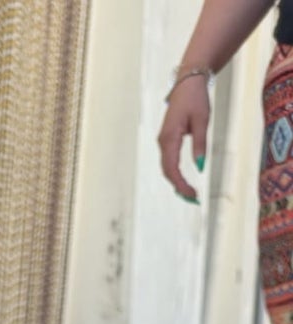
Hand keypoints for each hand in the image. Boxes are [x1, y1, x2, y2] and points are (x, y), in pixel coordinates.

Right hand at [158, 74, 210, 200]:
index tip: (193, 195)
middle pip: (167, 171)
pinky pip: (168, 161)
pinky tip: (183, 180)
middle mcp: (163, 141)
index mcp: (170, 137)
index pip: (172, 168)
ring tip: (189, 193)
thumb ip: (200, 144)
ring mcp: (163, 141)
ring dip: (176, 182)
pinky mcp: (167, 139)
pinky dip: (175, 173)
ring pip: (167, 167)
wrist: (188, 82)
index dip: (181, 184)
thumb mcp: (202, 121)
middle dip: (179, 187)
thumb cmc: (196, 98)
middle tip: (193, 199)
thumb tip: (200, 167)